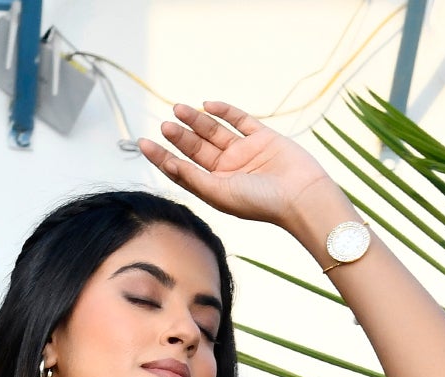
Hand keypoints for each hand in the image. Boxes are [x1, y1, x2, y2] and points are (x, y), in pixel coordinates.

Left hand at [139, 101, 345, 240]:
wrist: (301, 195)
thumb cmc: (261, 203)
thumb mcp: (220, 194)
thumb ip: (194, 179)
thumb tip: (168, 164)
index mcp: (216, 189)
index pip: (183, 170)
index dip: (163, 157)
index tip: (143, 143)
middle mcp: (228, 171)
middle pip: (197, 149)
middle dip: (179, 136)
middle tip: (165, 125)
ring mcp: (245, 152)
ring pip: (214, 132)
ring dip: (196, 120)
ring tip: (178, 108)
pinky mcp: (262, 137)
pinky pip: (239, 119)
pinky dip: (224, 111)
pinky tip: (208, 105)